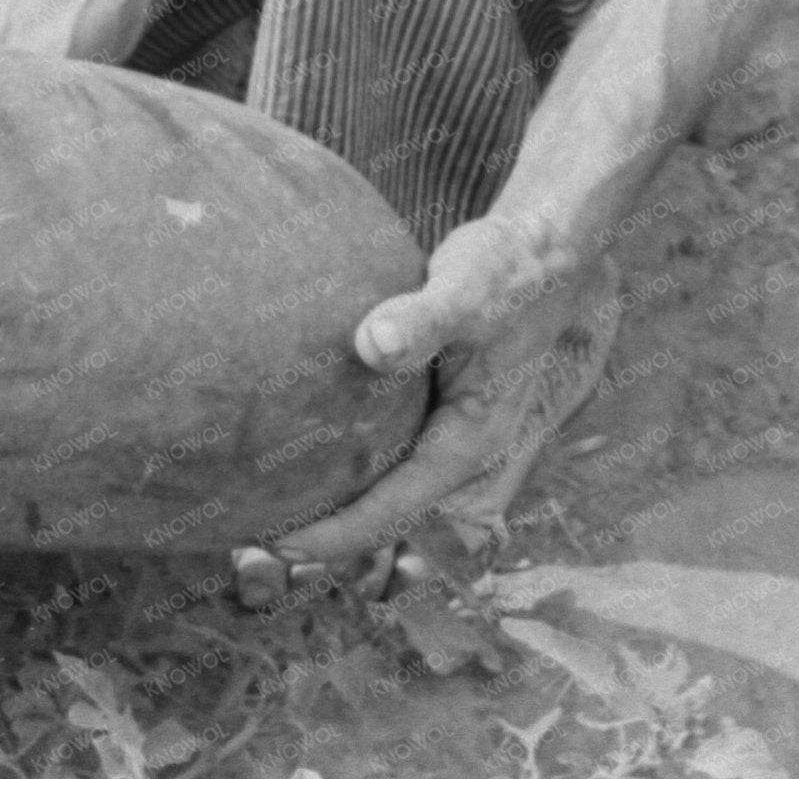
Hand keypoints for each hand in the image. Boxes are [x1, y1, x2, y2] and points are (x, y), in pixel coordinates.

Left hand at [264, 214, 621, 569]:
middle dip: (327, 538)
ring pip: (391, 497)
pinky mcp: (439, 416)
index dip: (335, 534)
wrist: (546, 255)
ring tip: (269, 516)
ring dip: (338, 514)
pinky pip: (392, 463)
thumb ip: (423, 318)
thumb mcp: (469, 289)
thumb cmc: (508, 272)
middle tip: (251, 543)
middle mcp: (464, 454)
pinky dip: (351, 475)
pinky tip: (306, 459)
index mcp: (471, 443)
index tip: (275, 541)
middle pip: (390, 520)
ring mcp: (453, 438)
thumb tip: (373, 343)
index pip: (395, 510)